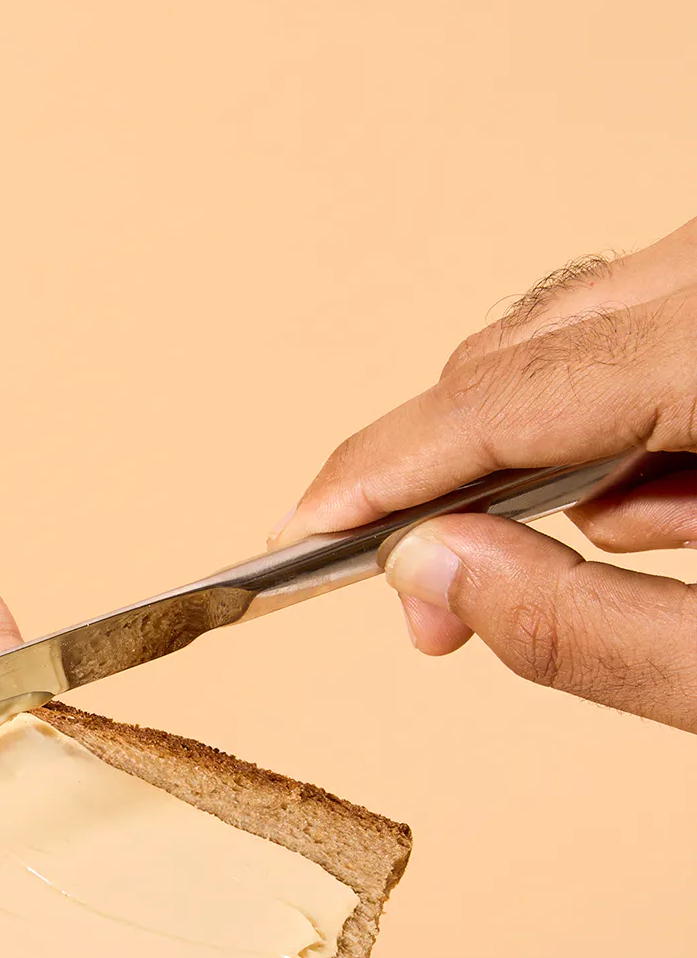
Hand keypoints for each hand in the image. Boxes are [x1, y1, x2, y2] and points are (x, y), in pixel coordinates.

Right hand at [274, 216, 696, 730]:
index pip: (510, 395)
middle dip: (460, 480)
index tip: (299, 530)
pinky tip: (686, 504)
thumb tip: (432, 573)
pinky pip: (648, 328)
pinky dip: (633, 423)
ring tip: (651, 549)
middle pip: (526, 350)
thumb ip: (591, 630)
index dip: (388, 469)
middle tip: (437, 610)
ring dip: (562, 455)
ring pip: (582, 331)